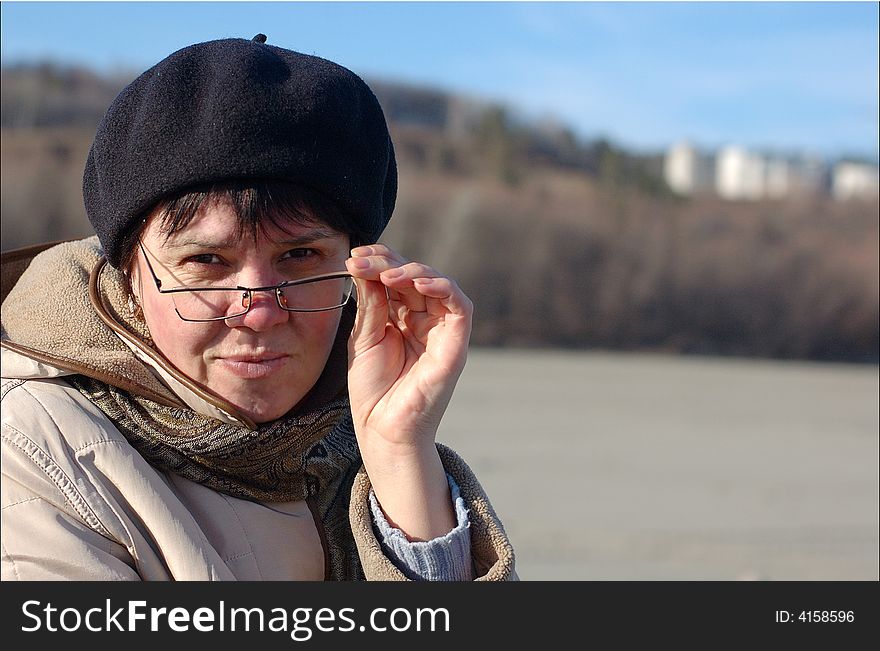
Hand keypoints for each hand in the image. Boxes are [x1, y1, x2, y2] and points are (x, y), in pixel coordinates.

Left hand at [344, 243, 471, 538]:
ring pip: (438, 284)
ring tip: (387, 273)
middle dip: (388, 262)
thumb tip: (366, 264)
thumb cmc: (372, 391)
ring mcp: (441, 330)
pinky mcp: (456, 344)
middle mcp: (423, 320)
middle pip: (414, 275)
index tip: (353, 257)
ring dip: (414, 271)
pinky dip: (443, 288)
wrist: (382, 430)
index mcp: (400, 318)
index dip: (378, 262)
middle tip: (361, 261)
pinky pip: (460, 306)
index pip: (395, 277)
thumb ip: (371, 302)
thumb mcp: (364, 337)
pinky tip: (417, 283)